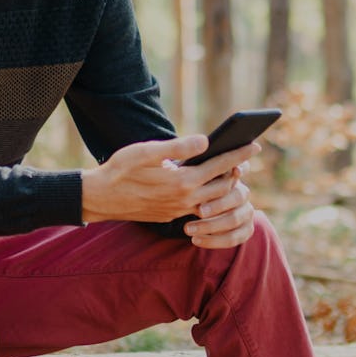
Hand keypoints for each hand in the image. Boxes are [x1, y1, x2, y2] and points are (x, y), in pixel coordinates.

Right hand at [81, 134, 257, 247]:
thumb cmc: (120, 170)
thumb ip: (178, 147)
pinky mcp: (172, 215)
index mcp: (182, 181)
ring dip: (225, 185)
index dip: (239, 154)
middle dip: (236, 169)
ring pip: (214, 200)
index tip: (255, 144)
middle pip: (224, 185)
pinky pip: (201, 207)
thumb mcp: (145, 152)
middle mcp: (185, 199)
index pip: (220, 166)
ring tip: (231, 169)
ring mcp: (180, 210)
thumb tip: (206, 141)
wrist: (101, 198)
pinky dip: (211, 196)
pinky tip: (208, 185)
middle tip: (245, 155)